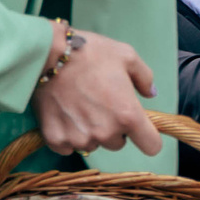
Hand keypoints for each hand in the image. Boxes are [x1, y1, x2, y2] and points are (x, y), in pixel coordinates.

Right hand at [31, 27, 163, 156]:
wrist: (48, 54)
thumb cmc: (90, 52)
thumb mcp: (127, 56)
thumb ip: (145, 78)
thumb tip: (151, 93)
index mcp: (128, 115)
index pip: (151, 146)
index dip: (148, 137)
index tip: (140, 128)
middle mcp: (105, 133)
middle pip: (118, 143)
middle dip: (114, 128)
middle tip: (101, 104)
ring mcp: (79, 138)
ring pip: (93, 145)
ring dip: (90, 132)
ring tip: (80, 106)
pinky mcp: (56, 139)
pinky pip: (68, 147)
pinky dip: (67, 135)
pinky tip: (64, 113)